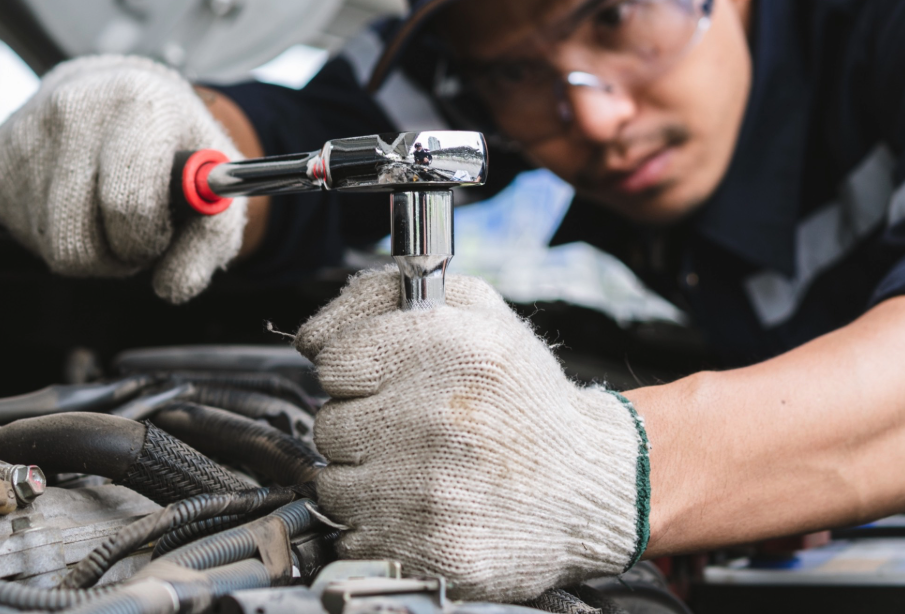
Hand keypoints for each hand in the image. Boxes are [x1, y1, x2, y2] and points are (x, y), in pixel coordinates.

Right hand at [0, 55, 246, 303]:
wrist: (115, 93)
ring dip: (86, 249)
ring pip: (50, 244)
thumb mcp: (213, 187)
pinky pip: (23, 234)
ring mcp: (25, 132)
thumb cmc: (170, 147)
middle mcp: (75, 107)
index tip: (158, 234)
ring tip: (107, 216)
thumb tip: (173, 288)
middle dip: (114, 256)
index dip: (146, 240)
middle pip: (78, 238)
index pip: (128, 205)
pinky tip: (76, 205)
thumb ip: (209, 243)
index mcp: (139, 103)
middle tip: (133, 237)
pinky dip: (54, 236)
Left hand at [294, 268, 650, 601]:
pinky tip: (425, 510)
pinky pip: (353, 536)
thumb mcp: (479, 314)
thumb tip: (313, 333)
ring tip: (422, 472)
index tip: (385, 385)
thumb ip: (388, 297)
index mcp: (451, 349)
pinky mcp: (430, 549)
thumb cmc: (526, 401)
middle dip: (364, 428)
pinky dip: (378, 527)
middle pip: (329, 426)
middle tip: (414, 432)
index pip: (333, 361)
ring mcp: (431, 491)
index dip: (355, 374)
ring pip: (334, 485)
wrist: (591, 486)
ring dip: (367, 481)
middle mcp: (438, 418)